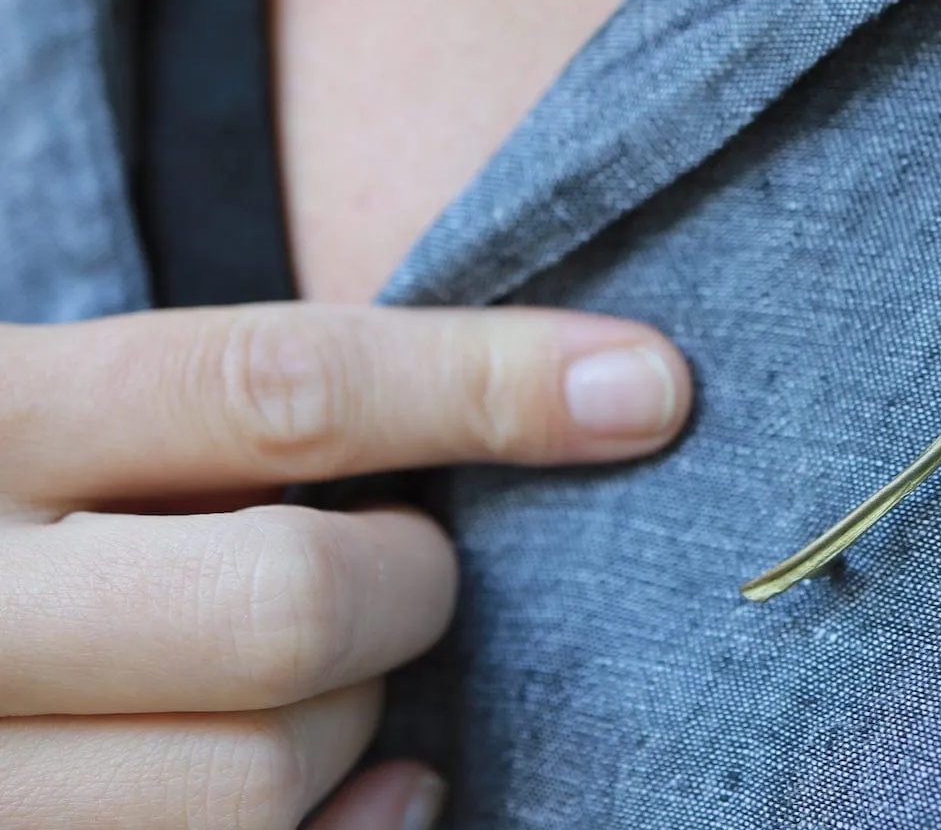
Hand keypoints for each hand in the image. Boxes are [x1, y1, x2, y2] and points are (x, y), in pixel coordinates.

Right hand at [0, 303, 690, 827]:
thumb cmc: (27, 506)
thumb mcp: (84, 417)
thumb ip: (241, 415)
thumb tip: (582, 400)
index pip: (280, 388)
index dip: (487, 382)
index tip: (647, 384)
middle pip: (289, 602)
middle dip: (408, 585)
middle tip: (412, 567)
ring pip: (261, 773)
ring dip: (357, 719)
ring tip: (343, 675)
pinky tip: (374, 793)